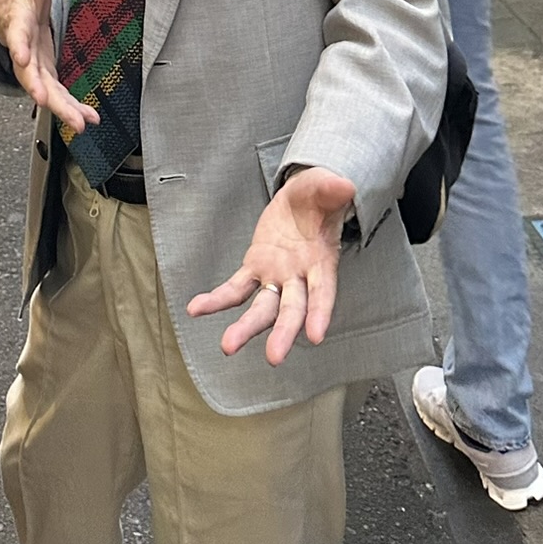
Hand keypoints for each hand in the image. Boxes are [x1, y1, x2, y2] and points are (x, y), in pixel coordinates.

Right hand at [0, 0, 98, 138]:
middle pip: (30, 74)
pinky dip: (72, 108)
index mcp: (18, 25)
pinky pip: (59, 95)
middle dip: (40, 90)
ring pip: (46, 91)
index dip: (20, 48)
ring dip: (62, 108)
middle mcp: (25, 52)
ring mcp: (36, 67)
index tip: (22, 58)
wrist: (14, 15)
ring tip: (81, 122)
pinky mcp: (47, 75)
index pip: (17, 37)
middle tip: (49, 103)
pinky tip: (89, 119)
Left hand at [186, 167, 355, 365]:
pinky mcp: (254, 269)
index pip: (323, 292)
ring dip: (246, 328)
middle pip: (292, 310)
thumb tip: (345, 186)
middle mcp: (299, 278)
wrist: (303, 200)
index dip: (320, 313)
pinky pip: (234, 289)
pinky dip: (217, 301)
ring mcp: (275, 277)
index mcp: (321, 262)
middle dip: (283, 333)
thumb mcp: (324, 188)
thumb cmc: (320, 198)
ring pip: (262, 309)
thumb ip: (332, 189)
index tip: (316, 336)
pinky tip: (197, 308)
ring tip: (227, 345)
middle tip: (274, 357)